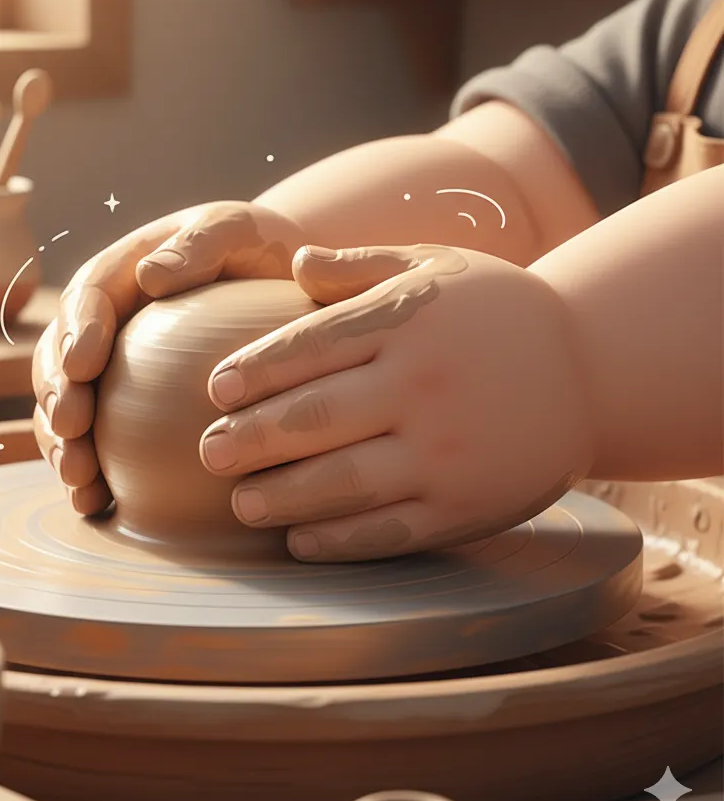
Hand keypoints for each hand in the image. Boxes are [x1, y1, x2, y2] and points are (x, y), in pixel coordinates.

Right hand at [32, 201, 307, 513]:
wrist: (271, 280)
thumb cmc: (254, 249)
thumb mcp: (234, 229)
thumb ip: (199, 244)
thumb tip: (150, 275)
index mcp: (121, 272)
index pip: (87, 297)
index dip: (76, 331)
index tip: (81, 364)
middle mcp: (102, 322)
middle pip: (59, 357)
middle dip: (57, 395)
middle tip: (72, 428)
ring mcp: (108, 368)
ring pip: (65, 405)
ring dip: (62, 443)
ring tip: (78, 477)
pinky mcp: (123, 408)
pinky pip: (95, 440)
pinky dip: (87, 470)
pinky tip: (95, 504)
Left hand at [198, 244, 595, 561]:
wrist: (592, 369)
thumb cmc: (494, 312)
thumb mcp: (436, 266)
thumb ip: (363, 265)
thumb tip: (294, 260)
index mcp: (408, 322)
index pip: (309, 346)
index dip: (254, 371)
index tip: (215, 390)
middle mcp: (423, 387)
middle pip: (314, 418)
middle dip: (251, 438)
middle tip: (208, 454)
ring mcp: (447, 452)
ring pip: (343, 482)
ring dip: (282, 496)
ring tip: (240, 503)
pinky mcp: (467, 506)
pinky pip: (390, 530)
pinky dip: (339, 540)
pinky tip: (300, 540)